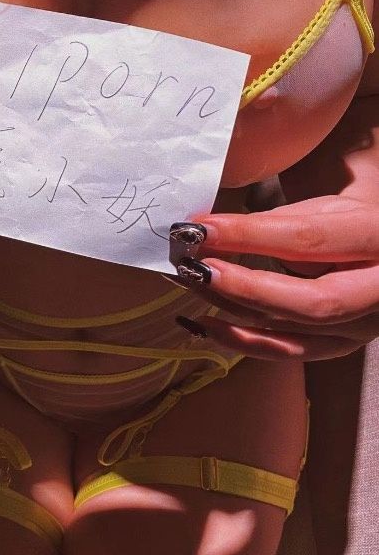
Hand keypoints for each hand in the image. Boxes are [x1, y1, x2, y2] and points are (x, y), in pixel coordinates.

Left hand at [171, 195, 378, 359]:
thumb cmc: (354, 217)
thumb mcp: (330, 202)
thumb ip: (279, 220)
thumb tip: (213, 232)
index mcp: (378, 237)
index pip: (309, 240)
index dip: (249, 236)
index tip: (201, 229)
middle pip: (310, 301)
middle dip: (245, 286)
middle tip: (197, 268)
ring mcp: (363, 325)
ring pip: (294, 329)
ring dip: (235, 309)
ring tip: (194, 284)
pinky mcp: (342, 344)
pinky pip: (288, 351)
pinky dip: (242, 340)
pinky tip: (206, 323)